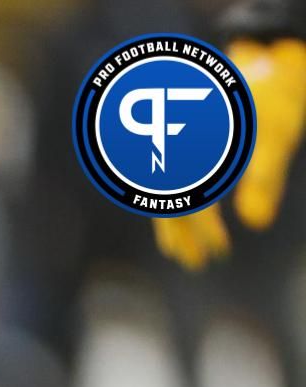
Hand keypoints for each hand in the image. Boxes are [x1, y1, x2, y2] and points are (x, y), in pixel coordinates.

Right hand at [155, 37, 305, 268]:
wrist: (265, 66)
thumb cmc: (273, 100)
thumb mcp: (276, 137)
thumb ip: (266, 178)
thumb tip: (256, 224)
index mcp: (195, 143)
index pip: (189, 197)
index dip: (202, 230)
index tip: (219, 252)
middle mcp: (176, 143)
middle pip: (169, 196)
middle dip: (181, 233)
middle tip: (195, 263)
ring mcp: (174, 143)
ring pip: (165, 189)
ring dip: (174, 223)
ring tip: (181, 252)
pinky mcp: (180, 145)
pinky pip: (170, 181)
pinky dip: (174, 203)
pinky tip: (180, 226)